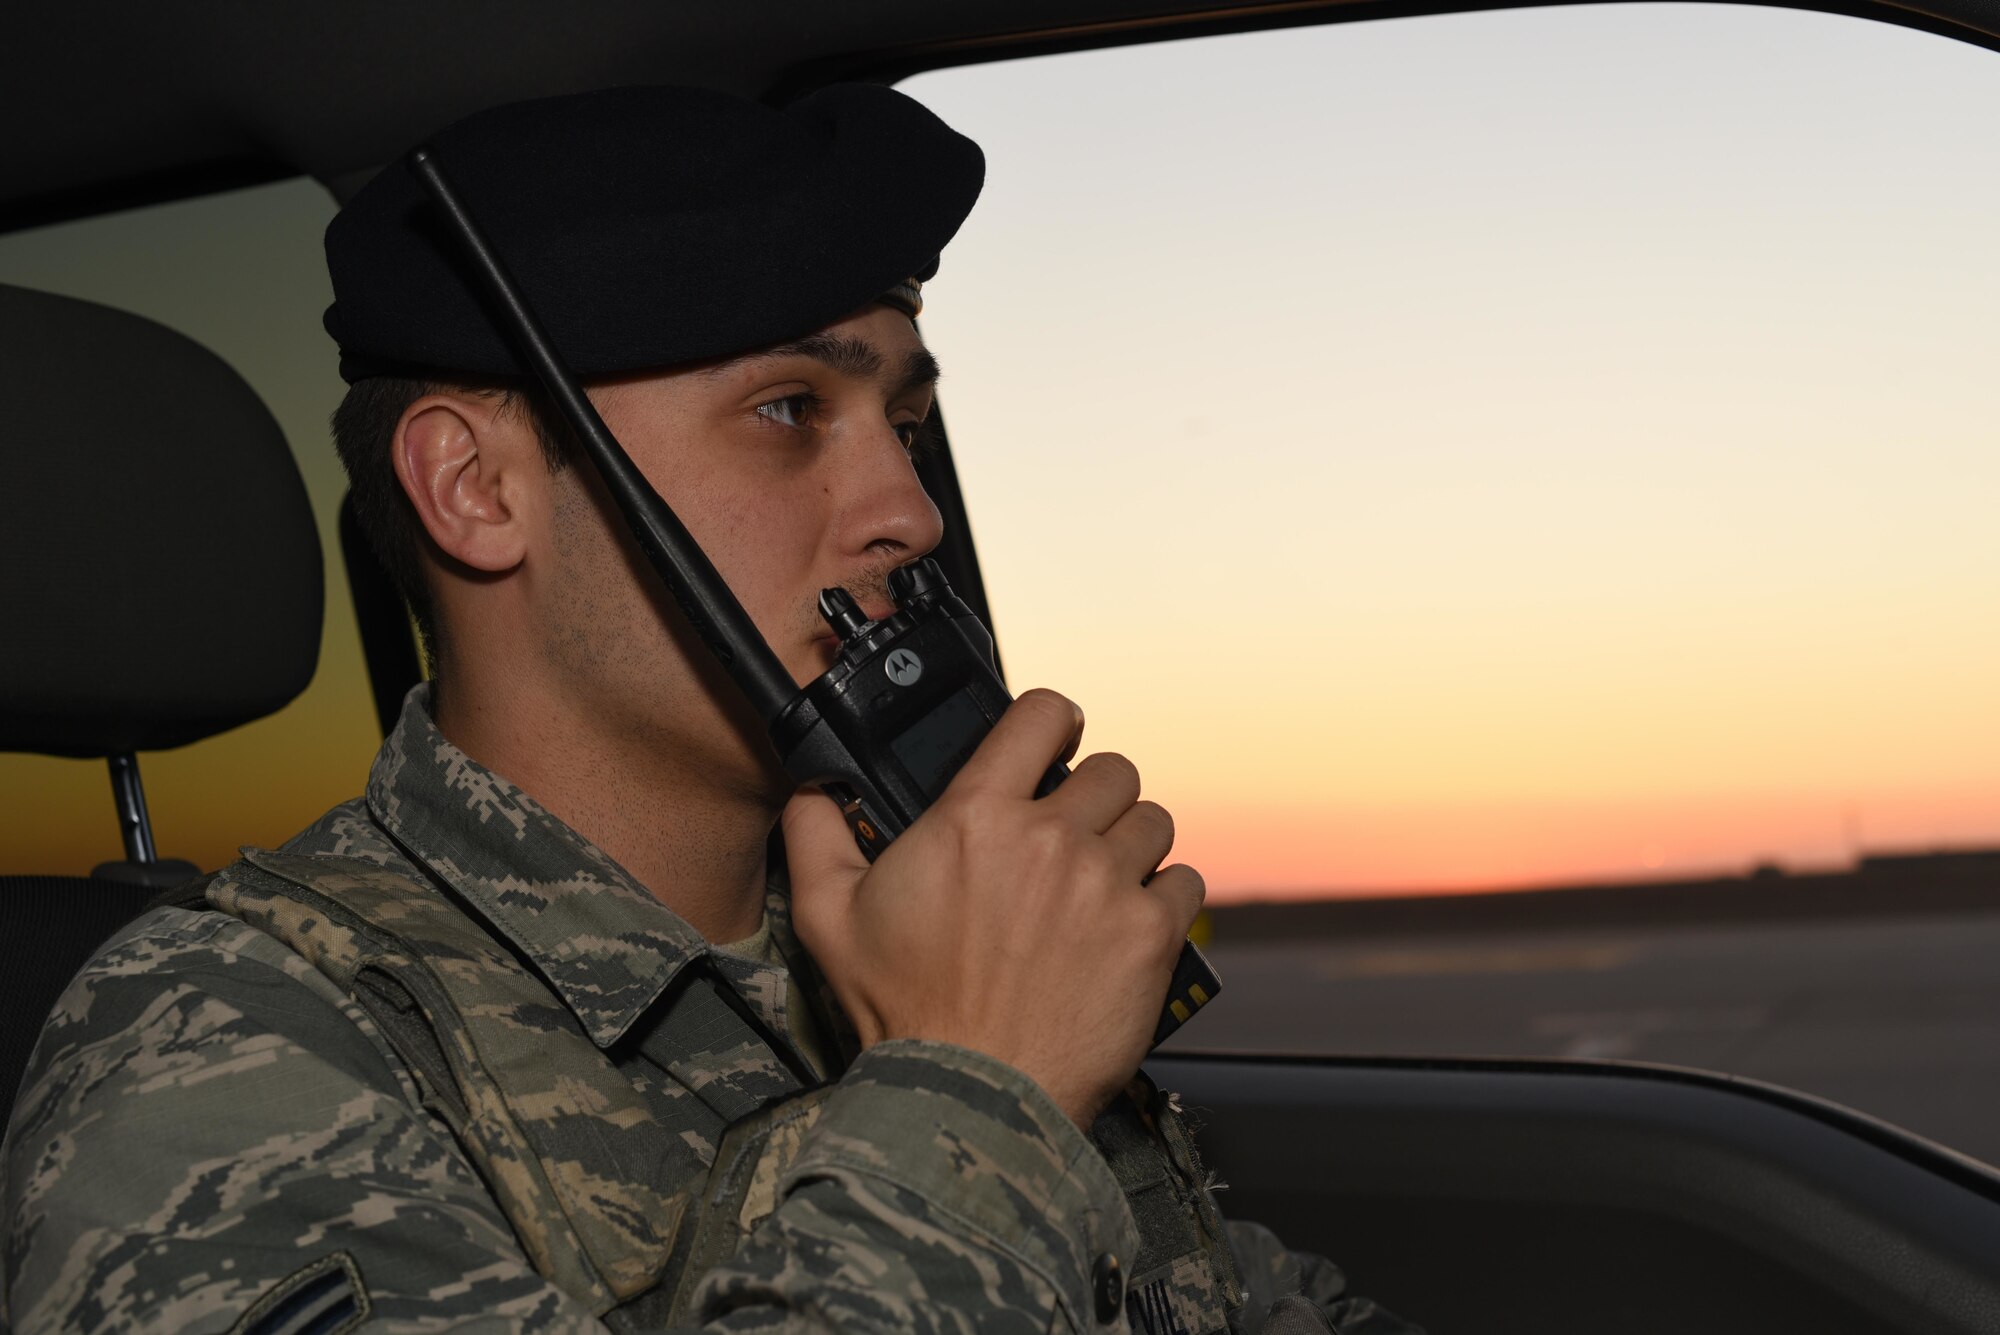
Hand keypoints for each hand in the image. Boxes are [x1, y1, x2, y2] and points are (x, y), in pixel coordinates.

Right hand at [783, 688, 1204, 1126]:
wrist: (970, 1097)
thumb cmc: (904, 1012)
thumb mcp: (830, 917)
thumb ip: (816, 835)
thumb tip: (813, 788)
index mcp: (975, 817)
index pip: (1042, 715)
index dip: (1055, 719)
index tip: (1057, 738)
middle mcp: (1049, 838)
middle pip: (1112, 770)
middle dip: (1095, 795)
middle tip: (1076, 833)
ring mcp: (1106, 884)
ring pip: (1152, 822)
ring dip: (1131, 845)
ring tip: (1104, 881)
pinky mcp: (1150, 934)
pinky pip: (1183, 882)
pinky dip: (1163, 898)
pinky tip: (1130, 924)